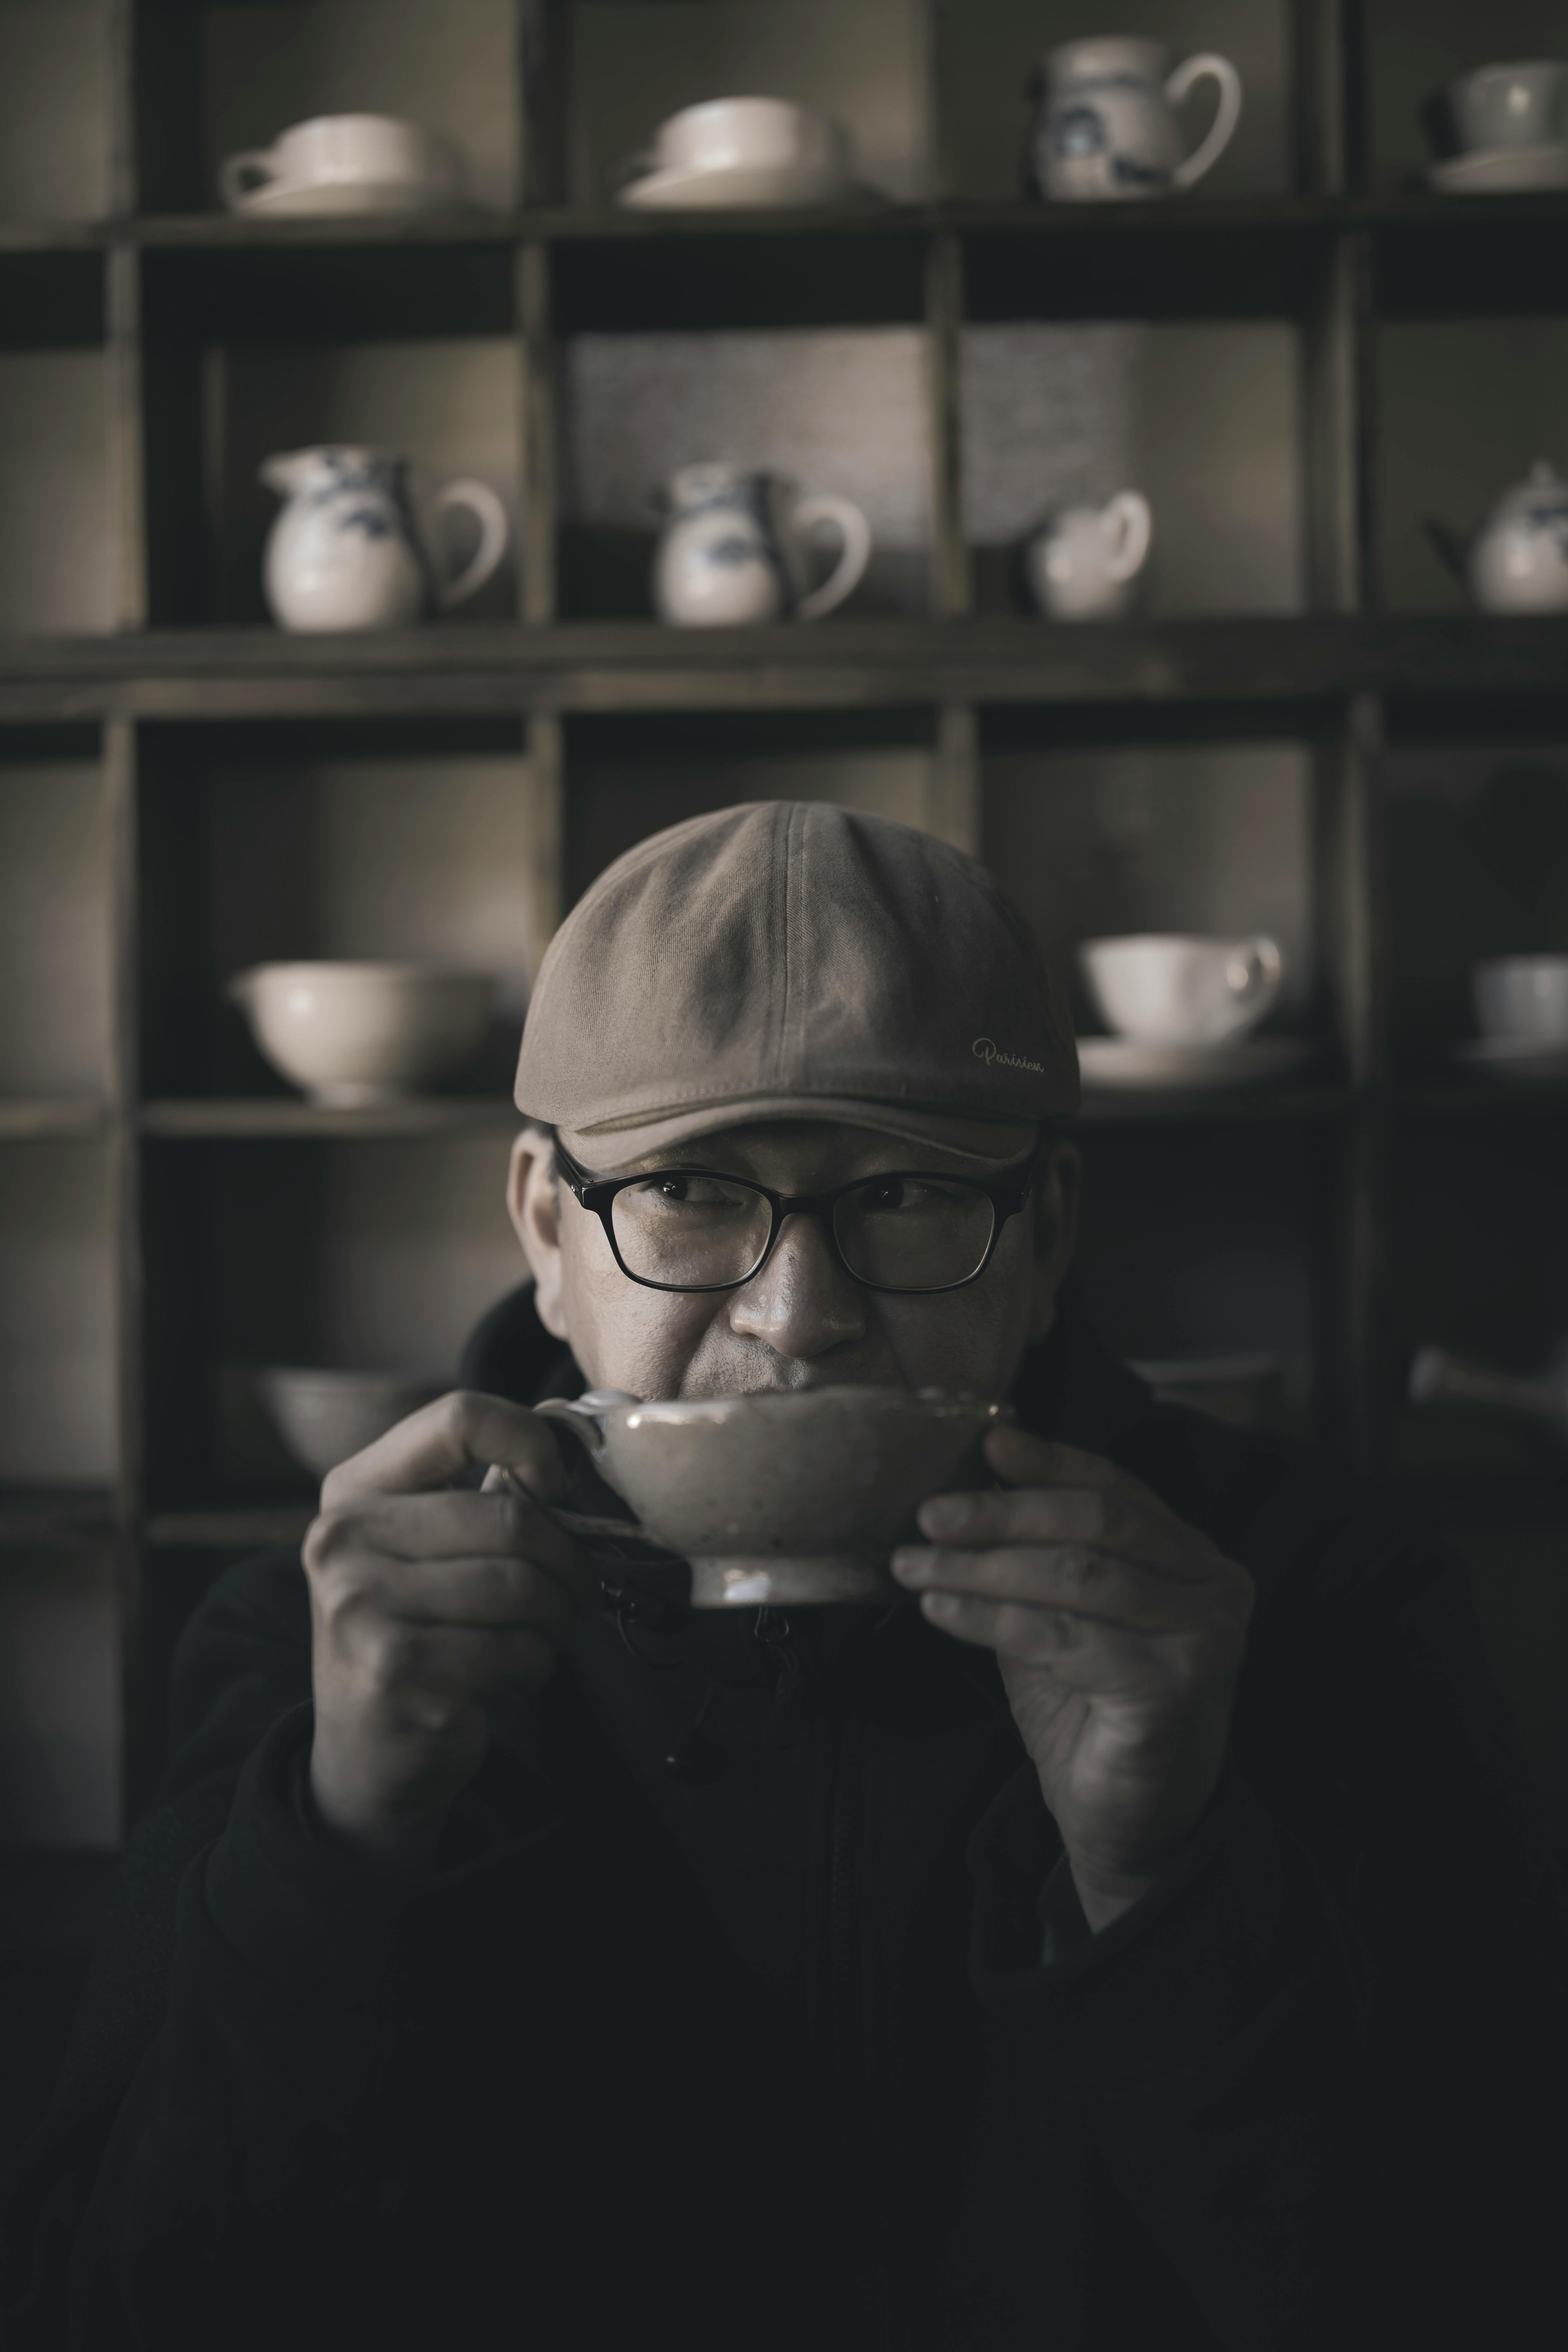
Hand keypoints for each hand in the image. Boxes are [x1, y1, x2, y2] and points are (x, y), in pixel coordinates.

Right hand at [302, 1392, 585, 1868]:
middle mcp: (342, 1541)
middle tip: (573, 1590)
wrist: (364, 1759)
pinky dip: (534, 1664)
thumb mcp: (422, 1553)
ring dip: (554, 1618)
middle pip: (508, 1517)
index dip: (531, 1443)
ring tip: (538, 1634)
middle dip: (565, 1561)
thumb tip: (570, 1450)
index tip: (556, 1487)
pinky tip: (509, 1675)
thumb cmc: (413, 1637)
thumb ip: (480, 1495)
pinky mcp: (396, 1671)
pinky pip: (515, 1648)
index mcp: (352, 1492)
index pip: (459, 1418)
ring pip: (521, 1585)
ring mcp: (361, 1607)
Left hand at [891, 1427, 1252, 1930]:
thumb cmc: (1091, 1712)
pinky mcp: (1174, 1687)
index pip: (1117, 1489)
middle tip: (929, 1518)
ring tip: (916, 1568)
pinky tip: (943, 1612)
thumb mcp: (1061, 1616)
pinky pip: (1065, 1638)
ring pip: (1077, 1576)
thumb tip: (973, 1484)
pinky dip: (993, 1618)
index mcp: (1194, 1556)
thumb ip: (1036, 1557)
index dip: (1051, 1462)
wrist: (1128, 1823)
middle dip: (1003, 1515)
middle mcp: (1215, 1586)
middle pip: (1097, 1523)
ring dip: (983, 1568)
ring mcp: (1205, 1636)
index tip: (989, 1443)